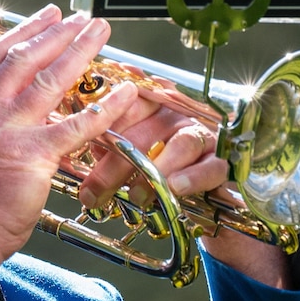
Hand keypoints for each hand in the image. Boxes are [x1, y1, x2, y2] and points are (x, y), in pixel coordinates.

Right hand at [0, 7, 139, 282]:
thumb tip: (23, 101)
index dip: (25, 30)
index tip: (48, 14)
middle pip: (25, 58)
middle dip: (58, 32)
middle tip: (83, 18)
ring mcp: (7, 131)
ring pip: (50, 80)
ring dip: (80, 51)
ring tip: (101, 34)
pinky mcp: (33, 156)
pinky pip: (76, 126)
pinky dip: (104, 108)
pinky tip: (124, 94)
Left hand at [76, 102, 228, 211]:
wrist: (210, 185)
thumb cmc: (162, 161)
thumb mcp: (133, 147)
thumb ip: (111, 142)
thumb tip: (80, 147)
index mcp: (152, 104)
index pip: (126, 105)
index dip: (103, 126)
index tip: (78, 148)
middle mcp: (177, 114)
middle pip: (146, 131)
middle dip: (116, 166)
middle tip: (94, 194)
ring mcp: (201, 134)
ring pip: (180, 145)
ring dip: (155, 172)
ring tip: (137, 196)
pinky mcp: (222, 159)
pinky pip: (210, 166)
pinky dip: (193, 177)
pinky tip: (175, 187)